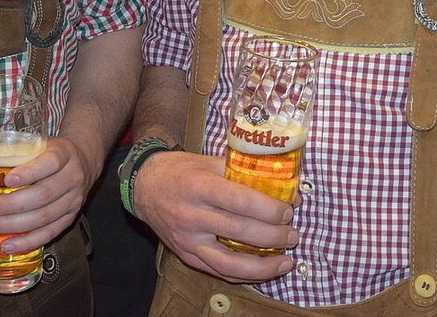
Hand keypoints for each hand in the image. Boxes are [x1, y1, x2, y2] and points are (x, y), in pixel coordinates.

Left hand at [0, 136, 92, 252]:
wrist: (83, 160)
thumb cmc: (49, 153)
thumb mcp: (32, 145)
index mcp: (64, 153)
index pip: (50, 162)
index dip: (29, 173)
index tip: (6, 181)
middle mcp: (72, 177)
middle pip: (43, 194)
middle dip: (12, 204)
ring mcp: (74, 200)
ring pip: (45, 217)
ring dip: (15, 225)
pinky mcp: (70, 218)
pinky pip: (50, 233)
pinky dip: (28, 242)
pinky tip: (8, 245)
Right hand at [133, 149, 297, 281]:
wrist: (144, 187)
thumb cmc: (181, 170)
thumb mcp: (209, 161)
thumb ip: (242, 172)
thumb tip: (281, 184)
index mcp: (200, 187)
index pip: (241, 202)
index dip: (270, 209)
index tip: (288, 211)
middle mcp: (192, 216)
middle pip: (240, 232)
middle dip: (273, 237)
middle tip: (293, 234)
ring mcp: (188, 240)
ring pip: (229, 263)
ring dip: (263, 266)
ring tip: (286, 262)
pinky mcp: (186, 256)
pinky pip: (218, 272)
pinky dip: (244, 275)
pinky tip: (263, 271)